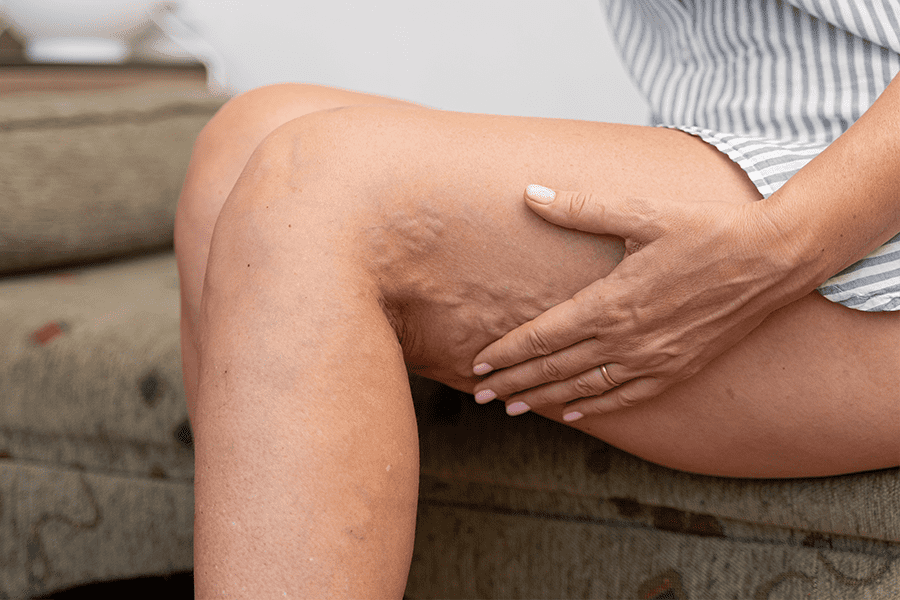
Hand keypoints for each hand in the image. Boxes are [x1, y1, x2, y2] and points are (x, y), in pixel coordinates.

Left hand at [471, 184, 805, 421]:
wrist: (770, 259)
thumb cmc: (705, 230)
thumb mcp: (641, 211)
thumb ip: (581, 208)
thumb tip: (531, 193)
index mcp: (610, 302)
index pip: (542, 337)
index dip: (506, 352)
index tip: (476, 364)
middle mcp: (626, 339)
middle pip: (554, 369)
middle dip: (513, 382)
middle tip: (480, 396)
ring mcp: (653, 359)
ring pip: (584, 389)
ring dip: (544, 400)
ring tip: (513, 408)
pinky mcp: (677, 368)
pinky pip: (626, 397)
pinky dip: (594, 408)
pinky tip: (572, 414)